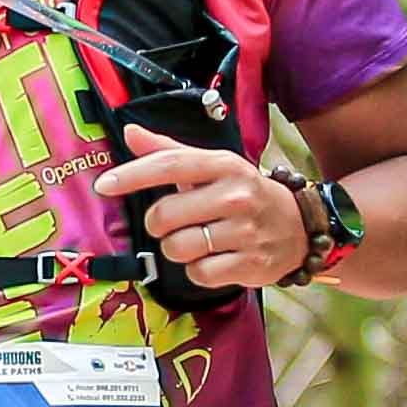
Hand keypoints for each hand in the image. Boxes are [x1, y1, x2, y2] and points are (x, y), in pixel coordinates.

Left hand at [96, 136, 308, 289]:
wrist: (301, 227)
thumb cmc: (244, 195)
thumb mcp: (214, 167)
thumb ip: (170, 152)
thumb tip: (131, 132)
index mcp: (224, 166)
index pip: (170, 165)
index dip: (132, 175)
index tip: (105, 185)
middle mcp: (237, 195)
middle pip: (164, 216)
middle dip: (159, 225)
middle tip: (176, 223)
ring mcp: (246, 231)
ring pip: (177, 248)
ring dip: (178, 250)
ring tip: (199, 241)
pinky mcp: (251, 264)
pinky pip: (198, 274)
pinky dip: (198, 271)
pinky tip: (214, 259)